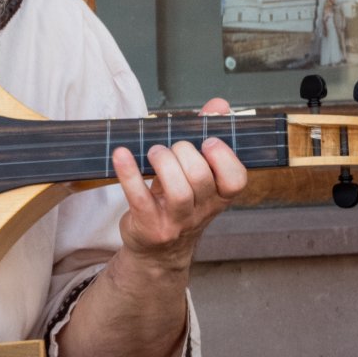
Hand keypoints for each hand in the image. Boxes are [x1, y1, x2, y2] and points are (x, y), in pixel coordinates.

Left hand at [109, 103, 245, 270]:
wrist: (157, 250)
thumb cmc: (177, 203)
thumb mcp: (196, 175)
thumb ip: (207, 138)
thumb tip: (219, 105)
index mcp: (219, 197)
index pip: (236, 180)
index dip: (224, 157)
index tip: (208, 141)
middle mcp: (202, 211)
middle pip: (201, 177)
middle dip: (184, 152)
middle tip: (170, 146)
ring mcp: (175, 221)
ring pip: (178, 191)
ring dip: (163, 162)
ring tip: (153, 152)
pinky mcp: (149, 225)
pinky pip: (139, 197)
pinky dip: (128, 172)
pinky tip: (120, 154)